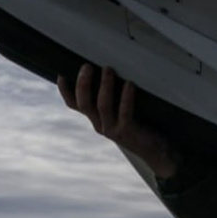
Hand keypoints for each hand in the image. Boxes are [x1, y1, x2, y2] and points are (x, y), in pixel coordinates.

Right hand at [58, 64, 178, 179]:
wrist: (155, 151)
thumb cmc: (141, 126)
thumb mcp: (121, 112)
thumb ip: (114, 98)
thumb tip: (110, 70)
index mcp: (96, 119)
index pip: (75, 106)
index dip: (66, 92)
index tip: (61, 76)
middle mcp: (100, 125)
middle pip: (84, 104)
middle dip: (83, 84)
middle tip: (87, 66)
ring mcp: (112, 129)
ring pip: (102, 106)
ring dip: (104, 86)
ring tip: (108, 69)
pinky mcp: (127, 131)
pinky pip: (125, 112)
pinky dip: (126, 97)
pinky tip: (129, 84)